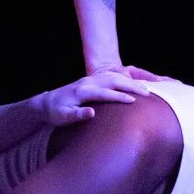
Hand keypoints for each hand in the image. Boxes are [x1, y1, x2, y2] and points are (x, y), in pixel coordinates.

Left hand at [35, 69, 154, 126]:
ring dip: (130, 81)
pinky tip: (134, 85)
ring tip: (146, 89)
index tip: (134, 102)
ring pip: (114, 77)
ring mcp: (90, 80)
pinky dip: (125, 79)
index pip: (105, 93)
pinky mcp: (92, 81)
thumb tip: (92, 113)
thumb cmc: (55, 113)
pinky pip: (112, 77)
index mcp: (82, 92)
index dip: (120, 97)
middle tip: (148, 93)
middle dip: (131, 86)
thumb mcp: (62, 117)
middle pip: (113, 80)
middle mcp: (88, 83)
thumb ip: (77, 115)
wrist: (46, 103)